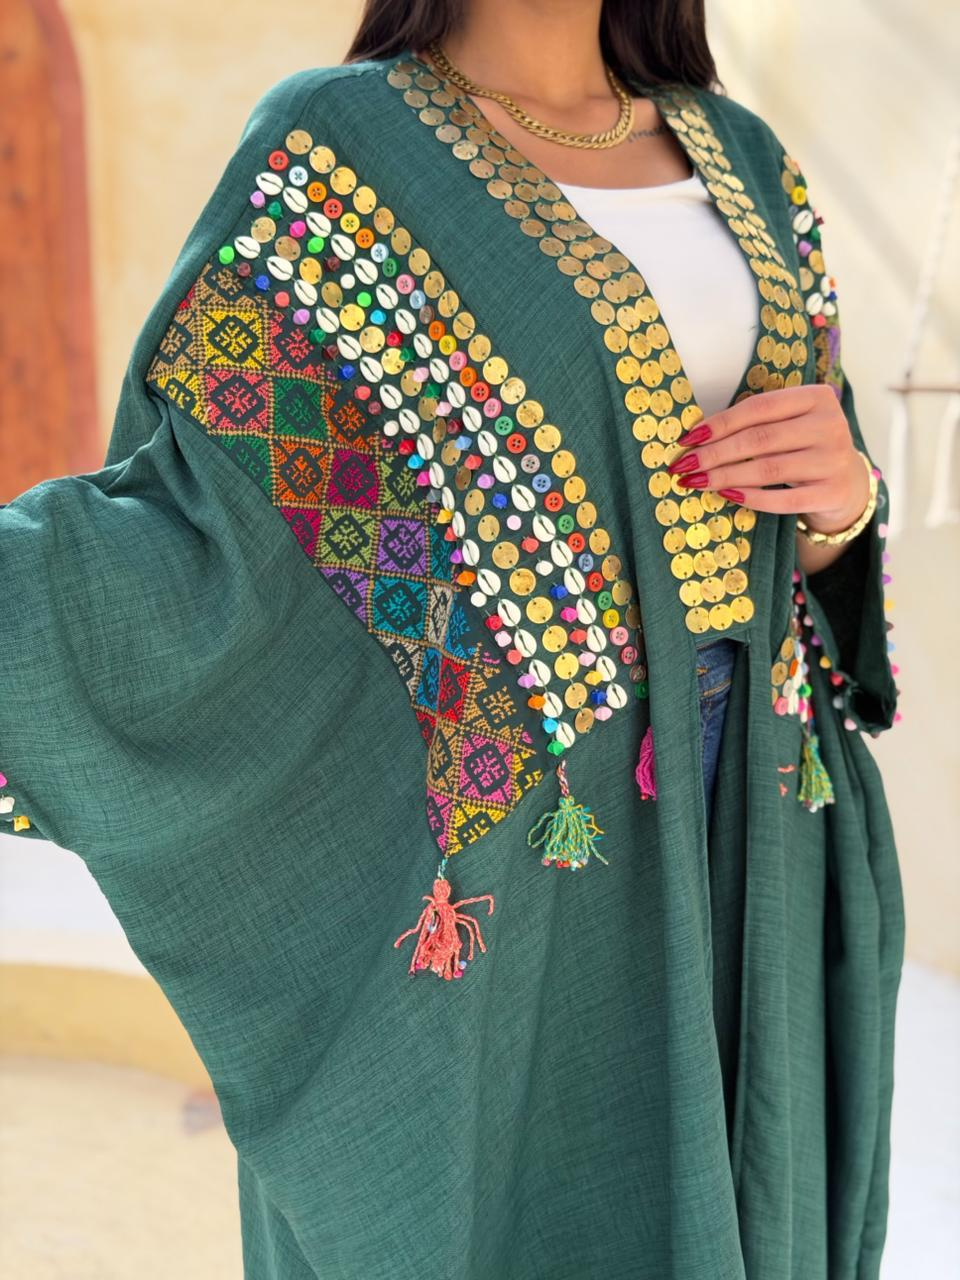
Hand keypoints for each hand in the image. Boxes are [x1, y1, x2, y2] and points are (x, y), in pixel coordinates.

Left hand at [665, 384, 869, 531]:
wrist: (847, 481)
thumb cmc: (804, 446)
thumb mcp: (789, 423)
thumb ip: (755, 422)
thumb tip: (697, 436)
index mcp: (816, 397)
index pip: (759, 407)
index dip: (720, 423)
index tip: (688, 439)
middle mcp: (831, 424)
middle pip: (759, 439)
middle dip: (714, 453)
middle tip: (682, 466)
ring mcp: (835, 460)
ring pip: (768, 469)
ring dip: (724, 477)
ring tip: (696, 482)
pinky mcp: (833, 492)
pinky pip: (783, 500)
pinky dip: (751, 498)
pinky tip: (727, 495)